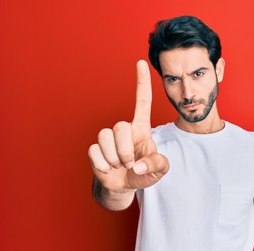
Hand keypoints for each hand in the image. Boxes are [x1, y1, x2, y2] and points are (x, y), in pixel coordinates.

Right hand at [88, 60, 168, 190]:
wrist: (124, 185)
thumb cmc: (144, 172)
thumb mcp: (159, 170)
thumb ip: (157, 165)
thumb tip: (137, 165)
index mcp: (141, 128)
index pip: (142, 101)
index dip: (142, 82)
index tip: (141, 63)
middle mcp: (124, 129)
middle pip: (119, 126)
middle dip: (125, 150)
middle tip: (129, 163)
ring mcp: (108, 138)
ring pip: (105, 136)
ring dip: (114, 158)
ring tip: (120, 166)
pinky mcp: (95, 149)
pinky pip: (94, 151)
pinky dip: (103, 165)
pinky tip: (108, 169)